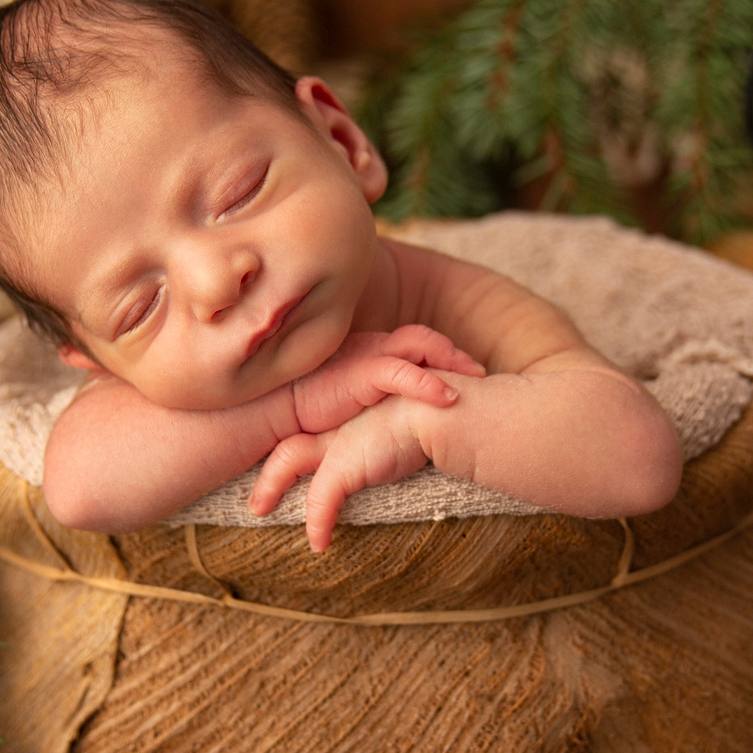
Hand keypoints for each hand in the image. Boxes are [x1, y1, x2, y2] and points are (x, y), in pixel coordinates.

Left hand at [248, 397, 435, 550]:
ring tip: (259, 511)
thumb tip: (403, 458)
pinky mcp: (346, 462)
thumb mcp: (412, 433)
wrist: (446, 411)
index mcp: (351, 419)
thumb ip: (398, 446)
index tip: (283, 473)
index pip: (311, 432)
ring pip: (286, 461)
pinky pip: (320, 501)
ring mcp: (340, 441)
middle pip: (288, 443)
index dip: (295, 449)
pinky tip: (319, 545)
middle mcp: (340, 426)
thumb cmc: (439, 419)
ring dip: (270, 486)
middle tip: (257, 500)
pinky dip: (318, 523)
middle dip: (268, 471)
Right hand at [287, 326, 484, 435]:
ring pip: (420, 346)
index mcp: (370, 350)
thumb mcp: (347, 399)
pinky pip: (402, 373)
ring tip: (477, 380)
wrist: (271, 411)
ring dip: (451, 361)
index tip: (471, 372)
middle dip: (456, 354)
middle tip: (481, 373)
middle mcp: (371, 347)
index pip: (416, 342)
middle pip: (424, 338)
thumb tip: (399, 414)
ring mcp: (365, 356)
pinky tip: (449, 399)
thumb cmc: (306, 409)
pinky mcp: (358, 374)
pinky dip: (428, 384)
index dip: (445, 354)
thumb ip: (373, 398)